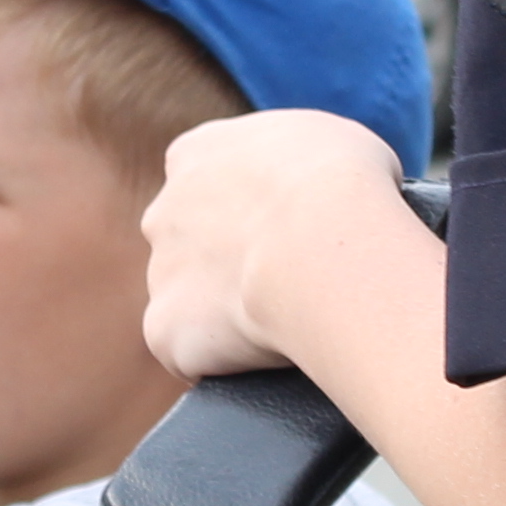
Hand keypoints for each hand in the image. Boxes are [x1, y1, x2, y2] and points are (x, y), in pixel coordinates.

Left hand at [141, 109, 411, 376]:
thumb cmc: (345, 183)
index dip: (246, 207)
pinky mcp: (165, 331)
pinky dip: (222, 364)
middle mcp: (165, 211)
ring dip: (227, 316)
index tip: (282, 228)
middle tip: (287, 281)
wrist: (329, 242)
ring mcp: (160, 274)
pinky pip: (190, 355)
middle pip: (189, 244)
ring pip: (190, 304)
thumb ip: (308, 162)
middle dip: (228, 263)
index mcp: (199, 153)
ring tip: (287, 323)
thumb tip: (330, 189)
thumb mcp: (339, 141)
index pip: (207, 180)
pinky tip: (264, 360)